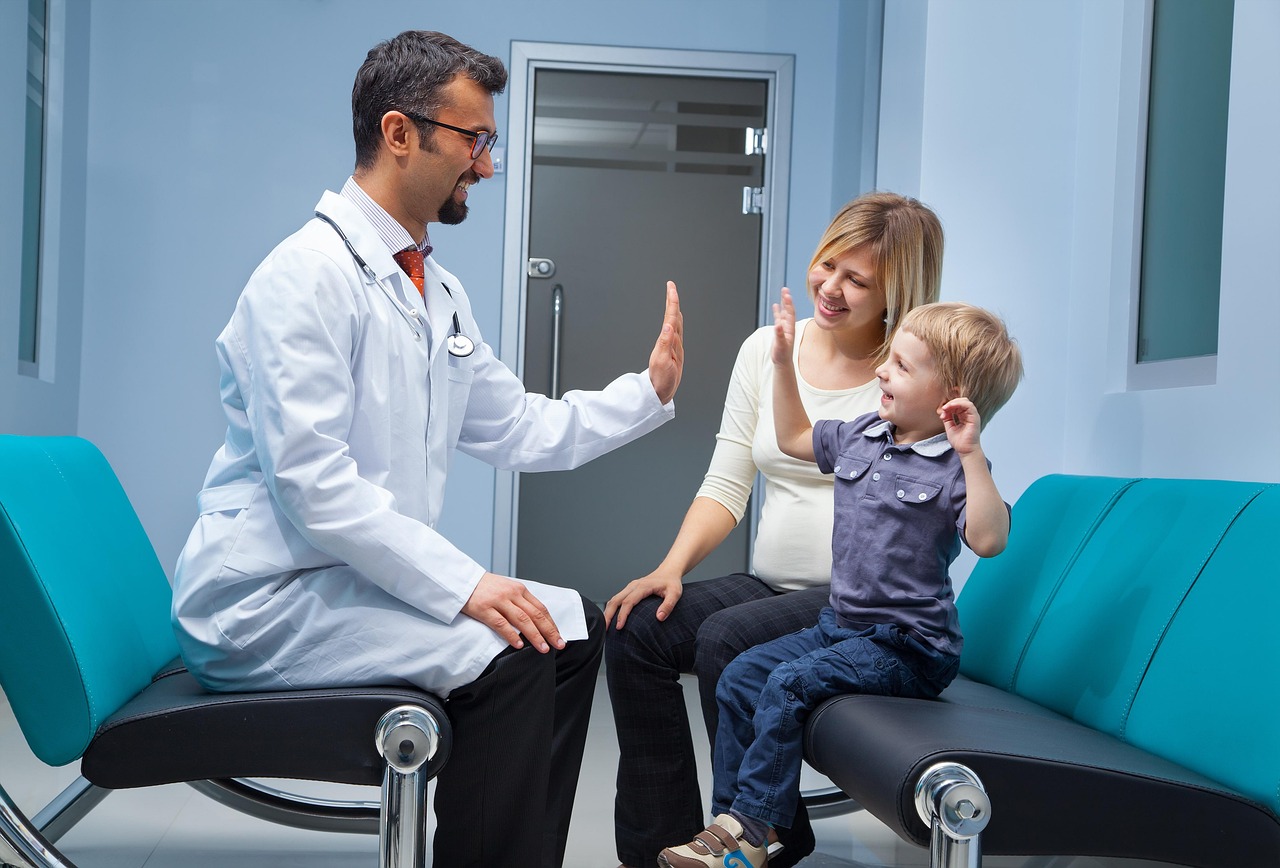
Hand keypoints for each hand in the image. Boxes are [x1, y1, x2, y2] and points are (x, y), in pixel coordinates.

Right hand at [461, 572, 564, 652]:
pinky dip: (511, 635)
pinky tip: (518, 645)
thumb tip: (534, 620)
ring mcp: (498, 601)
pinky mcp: (484, 608)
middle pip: (536, 615)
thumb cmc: (484, 588)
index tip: (559, 636)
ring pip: (522, 620)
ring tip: (543, 648)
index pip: (541, 608)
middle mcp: (512, 594)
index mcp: (520, 590)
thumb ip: (519, 602)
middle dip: (549, 631)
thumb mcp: (506, 589)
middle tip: (559, 644)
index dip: (552, 624)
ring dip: (535, 635)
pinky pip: (501, 623)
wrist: (461, 580)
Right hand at [604, 567, 682, 629]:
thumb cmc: (671, 583)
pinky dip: (612, 609)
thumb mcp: (675, 593)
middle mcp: (633, 586)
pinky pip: (617, 599)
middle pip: (616, 600)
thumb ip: (668, 605)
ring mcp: (630, 587)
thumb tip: (659, 618)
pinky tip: (611, 619)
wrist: (668, 572)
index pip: (628, 601)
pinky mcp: (629, 590)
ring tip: (605, 626)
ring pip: (614, 599)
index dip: (622, 615)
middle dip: (608, 614)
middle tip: (605, 629)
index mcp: (643, 587)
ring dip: (608, 612)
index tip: (619, 627)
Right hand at [648, 281, 683, 403]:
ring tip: (672, 297)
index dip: (672, 300)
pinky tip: (673, 319)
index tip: (670, 286)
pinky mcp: (671, 350)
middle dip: (673, 300)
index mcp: (672, 342)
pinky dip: (673, 320)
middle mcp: (675, 342)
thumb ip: (665, 343)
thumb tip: (668, 325)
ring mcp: (674, 346)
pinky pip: (674, 331)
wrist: (661, 393)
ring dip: (674, 308)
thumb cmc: (662, 380)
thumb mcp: (663, 362)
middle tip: (670, 286)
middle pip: (676, 316)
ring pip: (676, 323)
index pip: (673, 316)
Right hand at [771, 287, 796, 366]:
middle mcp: (788, 326)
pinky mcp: (779, 330)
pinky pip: (778, 318)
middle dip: (786, 300)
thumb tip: (777, 325)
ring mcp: (784, 328)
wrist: (783, 362)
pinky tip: (775, 306)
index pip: (790, 313)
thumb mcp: (781, 345)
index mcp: (790, 329)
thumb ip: (779, 335)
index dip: (788, 304)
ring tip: (783, 293)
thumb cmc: (782, 355)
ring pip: (784, 312)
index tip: (787, 295)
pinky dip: (777, 311)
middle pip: (788, 310)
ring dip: (783, 303)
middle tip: (785, 289)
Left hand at [940, 397, 982, 455]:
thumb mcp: (950, 427)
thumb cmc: (960, 442)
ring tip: (946, 408)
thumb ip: (948, 418)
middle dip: (950, 403)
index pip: (958, 405)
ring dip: (953, 403)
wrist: (965, 450)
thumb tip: (943, 411)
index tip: (942, 413)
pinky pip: (969, 405)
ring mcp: (973, 416)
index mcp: (964, 417)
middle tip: (943, 409)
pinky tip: (951, 407)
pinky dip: (959, 404)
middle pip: (961, 401)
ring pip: (965, 401)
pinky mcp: (975, 418)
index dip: (949, 407)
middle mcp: (969, 415)